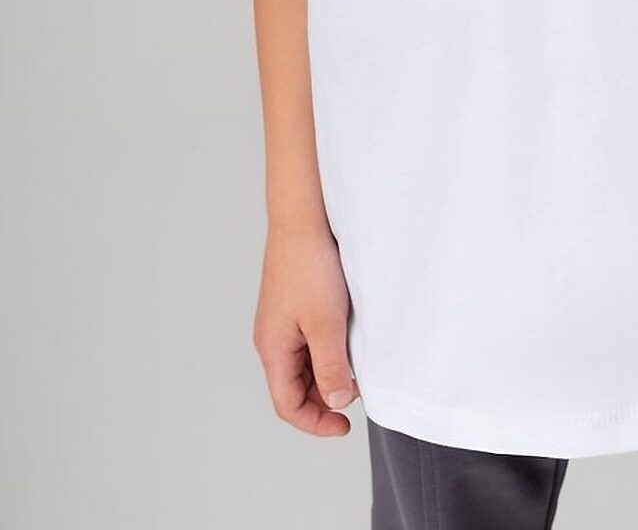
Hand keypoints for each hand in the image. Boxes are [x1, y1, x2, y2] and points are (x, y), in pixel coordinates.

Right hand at [253, 223, 360, 433]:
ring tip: (357, 365)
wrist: (304, 218)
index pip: (288, 404)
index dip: (316, 422)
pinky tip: (350, 340)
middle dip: (325, 398)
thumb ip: (330, 367)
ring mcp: (283, 321)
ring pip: (304, 364)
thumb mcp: (325, 325)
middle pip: (295, 387)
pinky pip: (309, 341)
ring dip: (328, 373)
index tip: (345, 426)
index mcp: (272, 349)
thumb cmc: (309, 266)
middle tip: (358, 392)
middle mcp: (272, 338)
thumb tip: (337, 401)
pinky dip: (328, 350)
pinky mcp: (295, 305)